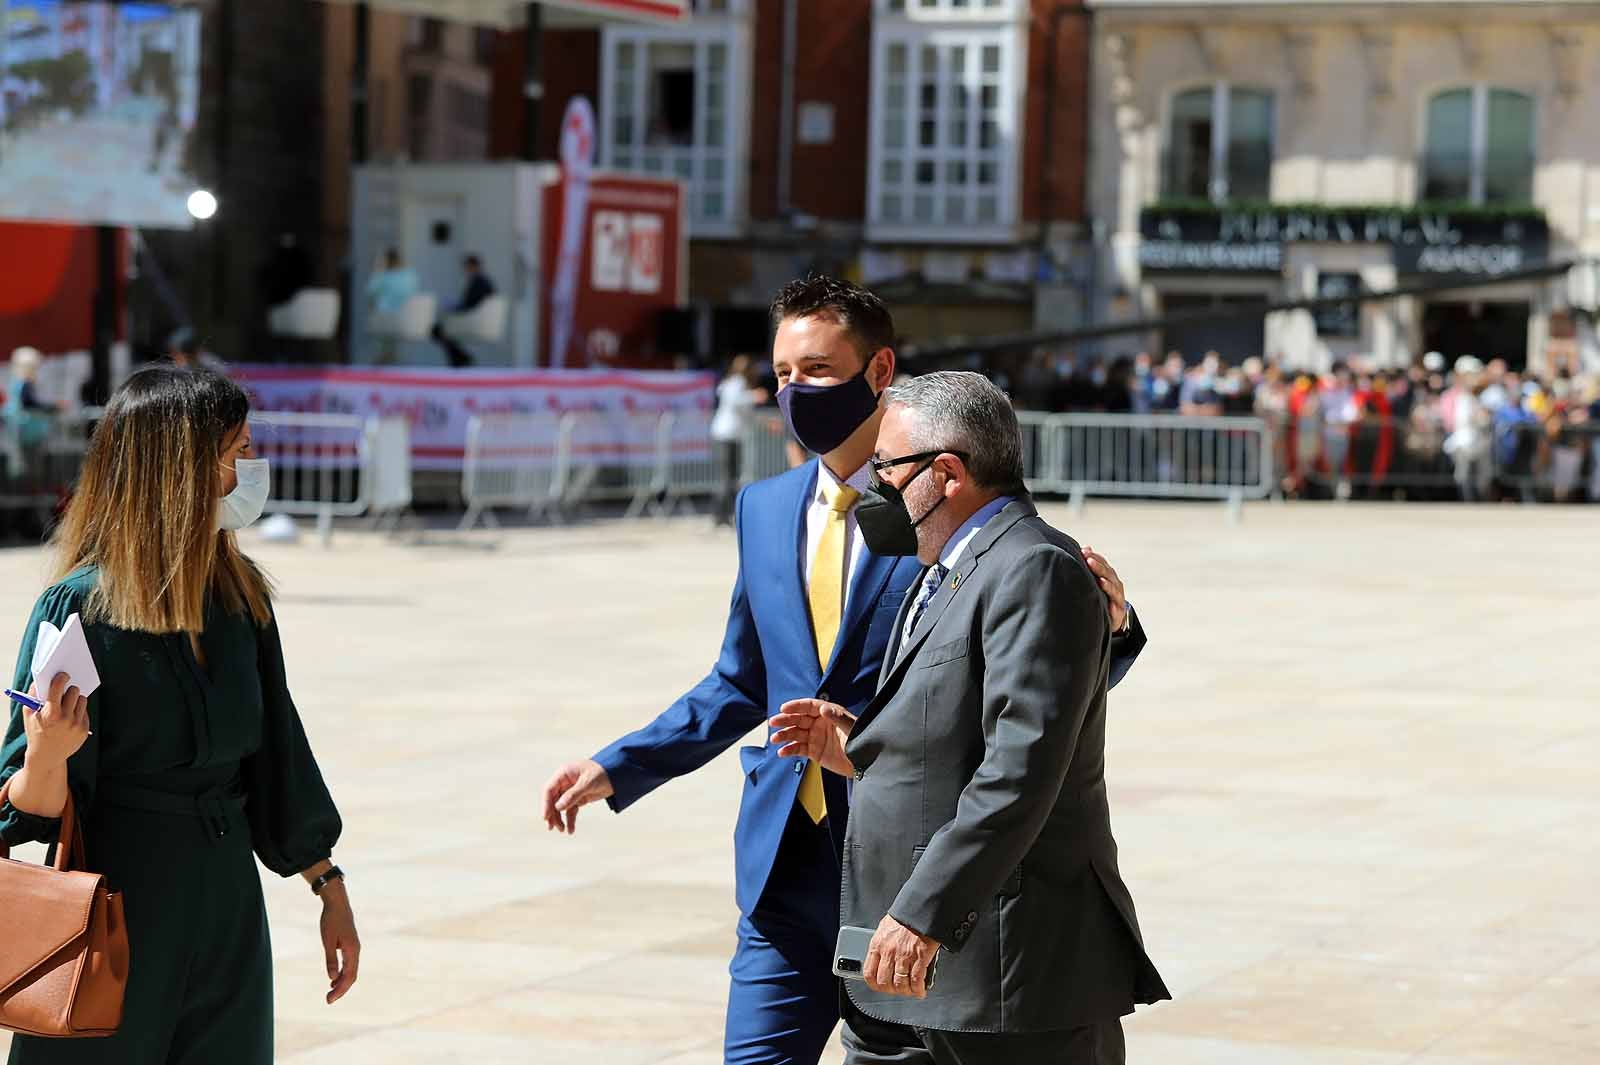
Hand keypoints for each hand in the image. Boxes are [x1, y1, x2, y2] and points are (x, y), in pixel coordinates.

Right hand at [20, 674, 89, 769]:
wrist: (46, 757)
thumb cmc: (35, 732)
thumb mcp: (29, 716)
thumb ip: (32, 697)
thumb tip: (40, 680)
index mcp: (51, 714)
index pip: (58, 689)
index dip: (61, 679)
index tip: (63, 674)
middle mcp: (66, 719)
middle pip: (74, 692)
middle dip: (69, 689)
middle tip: (65, 689)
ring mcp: (77, 725)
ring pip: (82, 700)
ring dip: (75, 699)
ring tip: (67, 703)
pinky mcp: (84, 730)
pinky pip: (84, 712)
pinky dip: (78, 711)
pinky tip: (69, 716)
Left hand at [318, 881, 360, 1004]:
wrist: (337, 903)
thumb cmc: (331, 920)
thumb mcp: (328, 940)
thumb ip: (330, 959)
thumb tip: (331, 978)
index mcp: (352, 950)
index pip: (348, 976)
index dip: (340, 990)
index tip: (329, 999)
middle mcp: (356, 951)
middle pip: (352, 976)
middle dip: (341, 989)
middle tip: (328, 1000)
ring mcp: (354, 948)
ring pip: (351, 970)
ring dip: (342, 982)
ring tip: (330, 992)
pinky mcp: (350, 945)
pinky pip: (349, 964)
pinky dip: (342, 973)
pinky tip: (333, 978)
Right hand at [541, 759, 613, 833]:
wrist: (617, 775)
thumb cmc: (602, 773)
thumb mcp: (588, 783)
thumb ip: (573, 794)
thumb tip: (558, 807)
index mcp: (564, 774)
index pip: (549, 789)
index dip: (545, 803)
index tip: (545, 817)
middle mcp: (564, 782)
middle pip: (552, 800)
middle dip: (552, 814)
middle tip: (552, 827)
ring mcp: (570, 791)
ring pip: (560, 807)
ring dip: (560, 819)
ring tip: (562, 830)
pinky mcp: (578, 798)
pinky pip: (570, 811)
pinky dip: (570, 820)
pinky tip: (571, 830)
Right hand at [769, 699, 855, 776]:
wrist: (863, 763)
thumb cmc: (860, 740)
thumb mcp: (850, 727)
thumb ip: (837, 718)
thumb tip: (823, 708)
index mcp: (828, 713)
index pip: (808, 706)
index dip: (796, 706)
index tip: (784, 708)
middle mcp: (819, 723)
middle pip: (798, 719)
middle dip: (785, 720)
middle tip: (773, 722)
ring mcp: (815, 737)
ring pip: (795, 734)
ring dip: (783, 735)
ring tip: (774, 739)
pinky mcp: (814, 751)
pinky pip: (798, 749)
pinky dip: (789, 750)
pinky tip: (782, 752)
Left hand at [864, 914, 939, 998]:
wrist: (922, 907)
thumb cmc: (904, 917)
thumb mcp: (885, 929)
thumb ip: (881, 946)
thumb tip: (880, 961)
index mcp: (877, 944)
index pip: (869, 973)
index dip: (875, 985)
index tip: (881, 987)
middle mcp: (889, 952)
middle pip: (885, 983)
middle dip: (892, 990)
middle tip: (898, 990)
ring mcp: (904, 955)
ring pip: (901, 984)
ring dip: (906, 991)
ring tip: (911, 991)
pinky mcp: (920, 957)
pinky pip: (917, 980)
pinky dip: (918, 989)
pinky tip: (920, 990)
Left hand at [1082, 546, 1127, 633]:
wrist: (1112, 618)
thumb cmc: (1101, 597)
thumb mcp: (1096, 581)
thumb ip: (1092, 566)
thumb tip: (1085, 548)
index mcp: (1108, 575)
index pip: (1102, 563)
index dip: (1094, 556)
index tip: (1083, 551)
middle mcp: (1115, 584)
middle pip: (1107, 573)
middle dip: (1098, 566)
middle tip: (1088, 559)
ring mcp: (1118, 596)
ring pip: (1113, 587)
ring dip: (1105, 581)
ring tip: (1099, 577)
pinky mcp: (1119, 610)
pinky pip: (1116, 604)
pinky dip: (1112, 599)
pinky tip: (1105, 594)